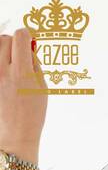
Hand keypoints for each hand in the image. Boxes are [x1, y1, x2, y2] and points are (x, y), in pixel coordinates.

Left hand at [0, 27, 46, 150]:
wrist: (16, 133)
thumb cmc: (32, 113)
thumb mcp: (42, 88)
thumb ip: (35, 63)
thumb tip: (29, 43)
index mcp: (22, 73)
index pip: (20, 36)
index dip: (26, 36)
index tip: (28, 41)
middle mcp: (4, 72)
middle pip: (5, 39)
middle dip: (13, 43)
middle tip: (19, 57)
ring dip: (3, 50)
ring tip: (10, 64)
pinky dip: (0, 62)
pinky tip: (5, 72)